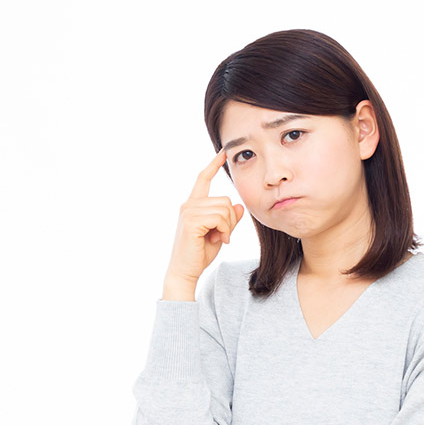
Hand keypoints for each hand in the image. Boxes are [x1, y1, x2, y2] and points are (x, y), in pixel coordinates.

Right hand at [165, 149, 245, 286]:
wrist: (185, 271)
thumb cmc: (200, 253)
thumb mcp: (219, 233)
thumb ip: (228, 219)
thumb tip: (238, 205)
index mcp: (193, 205)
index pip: (203, 179)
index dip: (213, 165)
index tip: (222, 153)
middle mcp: (189, 205)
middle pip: (225, 200)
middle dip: (230, 219)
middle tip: (222, 235)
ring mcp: (189, 212)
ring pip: (224, 209)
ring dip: (227, 227)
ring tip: (219, 239)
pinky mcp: (192, 221)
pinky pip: (220, 218)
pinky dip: (224, 231)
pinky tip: (218, 240)